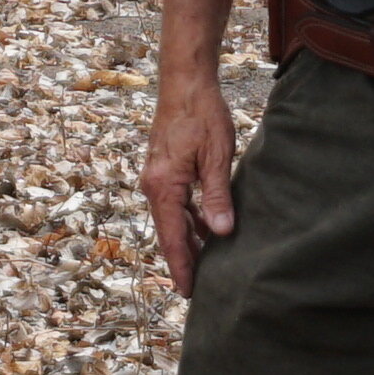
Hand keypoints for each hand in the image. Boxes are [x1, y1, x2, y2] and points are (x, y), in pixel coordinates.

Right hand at [142, 69, 240, 293]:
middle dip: (183, 261)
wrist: (185, 82)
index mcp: (163, 187)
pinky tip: (206, 229)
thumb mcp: (217, 156)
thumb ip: (216, 196)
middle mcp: (153, 186)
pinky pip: (174, 204)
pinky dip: (189, 220)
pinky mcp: (163, 170)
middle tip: (198, 290)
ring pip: (172, 220)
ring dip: (188, 241)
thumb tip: (220, 233)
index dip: (182, 267)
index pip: (172, 238)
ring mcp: (156, 178)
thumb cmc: (202, 114)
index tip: (188, 293)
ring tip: (206, 266)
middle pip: (169, 233)